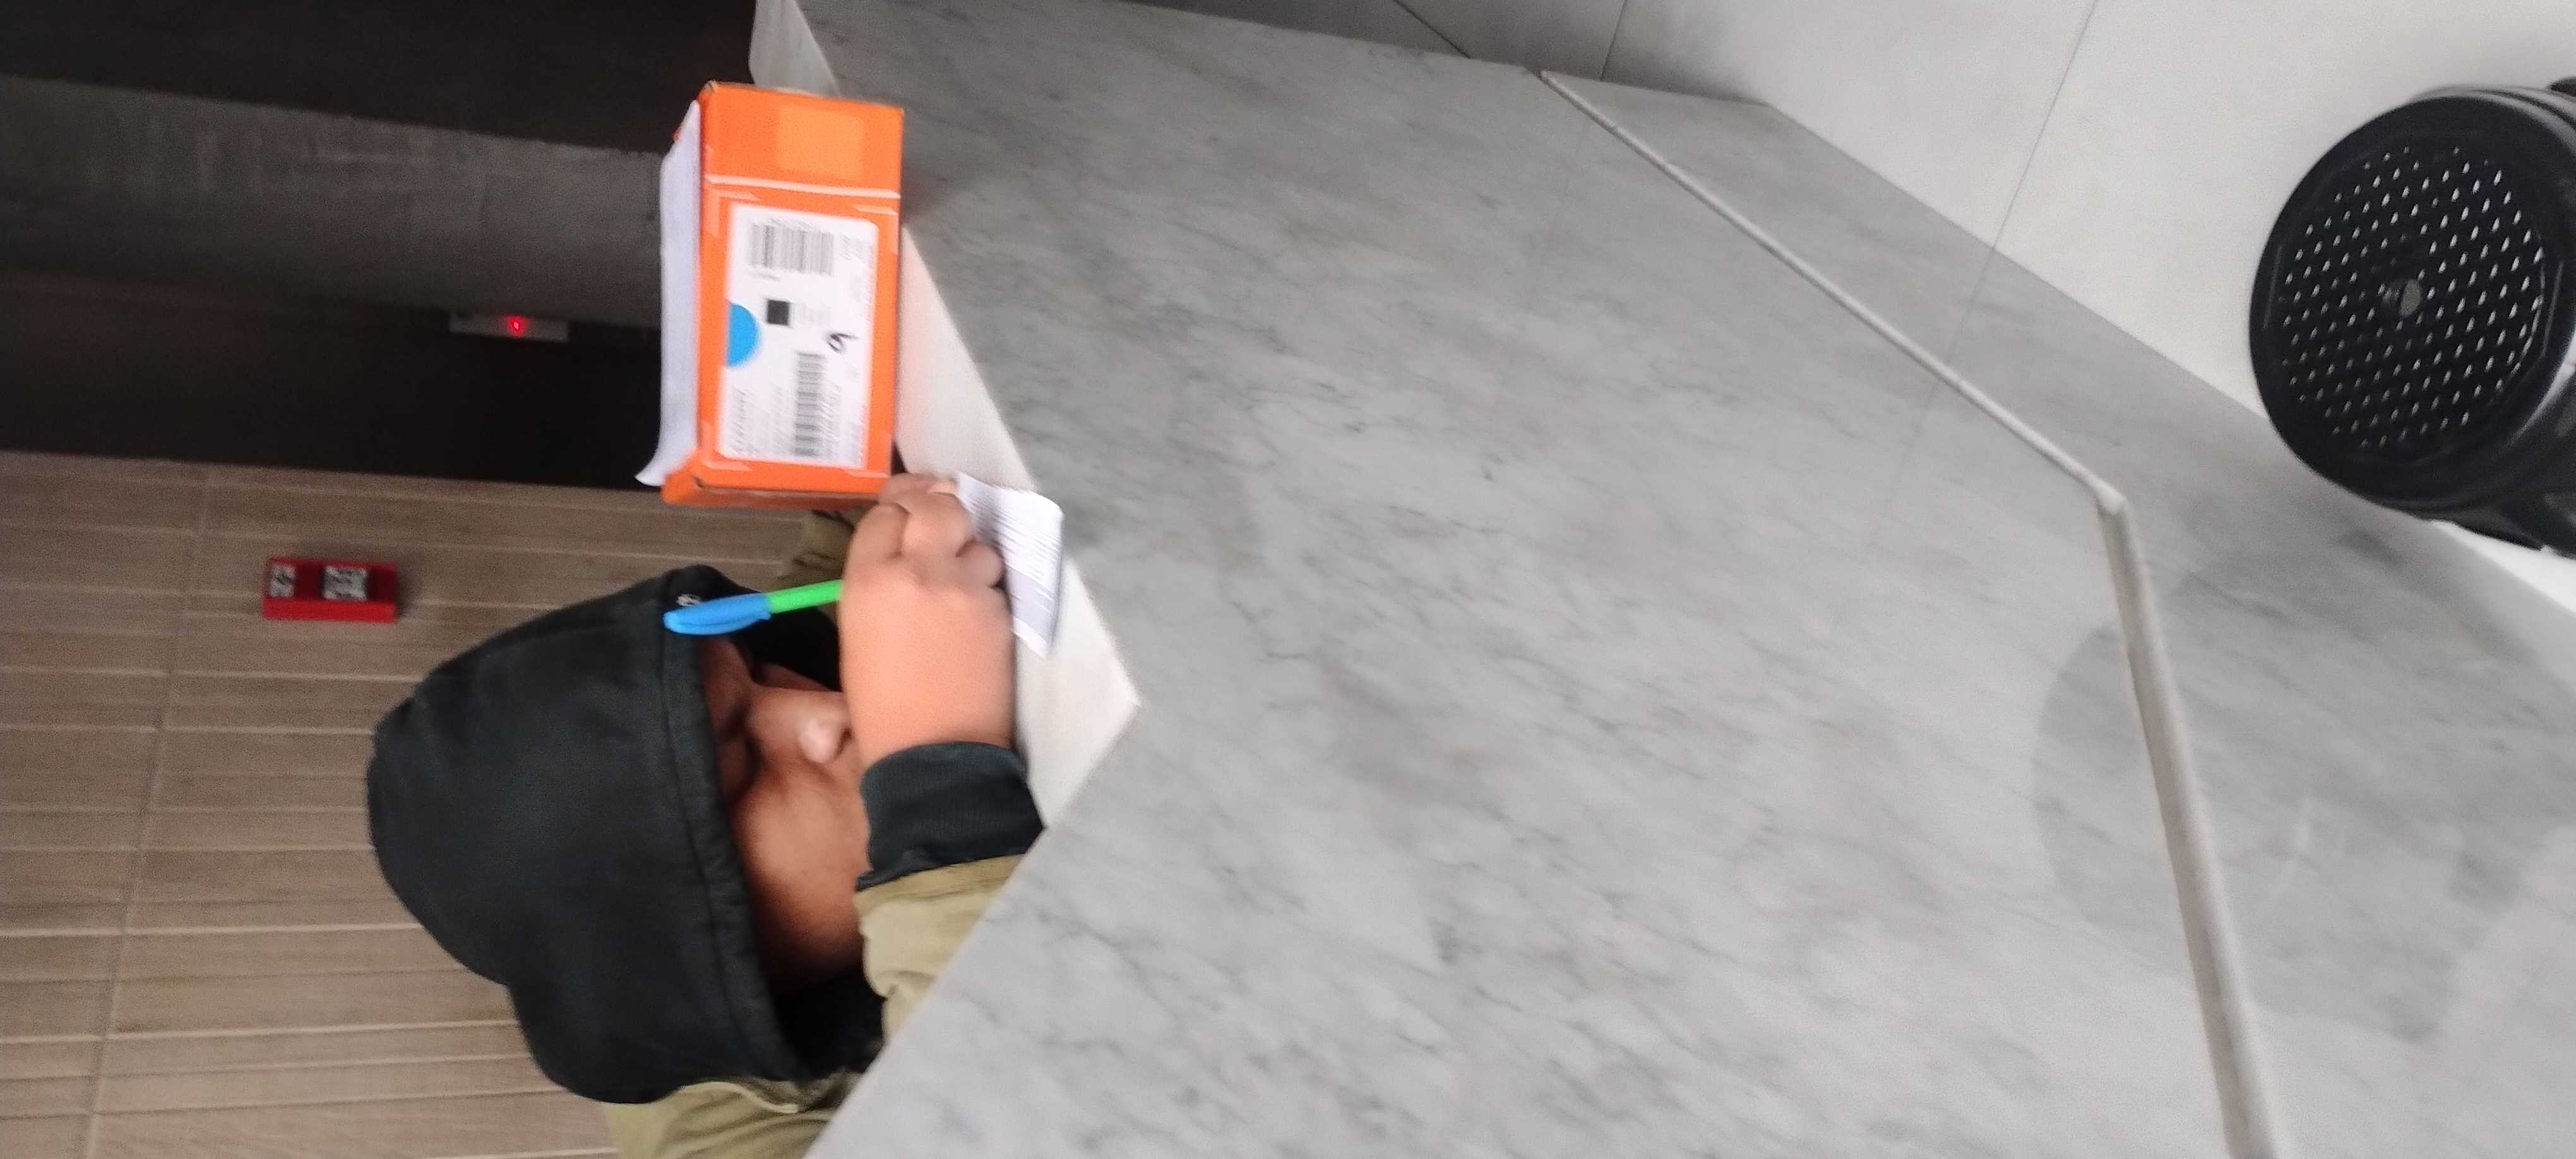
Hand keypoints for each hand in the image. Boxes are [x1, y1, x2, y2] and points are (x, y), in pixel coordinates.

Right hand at [839, 475, 1014, 770]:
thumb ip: (878, 580)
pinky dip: (987, 589)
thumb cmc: (880, 702)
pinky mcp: (999, 610)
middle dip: (940, 505)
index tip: (906, 517)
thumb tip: (902, 552)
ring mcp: (964, 588)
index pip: (887, 513)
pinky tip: (975, 616)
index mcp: (868, 579)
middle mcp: (917, 572)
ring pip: (978, 540)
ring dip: (971, 553)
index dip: (899, 511)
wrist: (931, 749)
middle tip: (940, 519)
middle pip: (937, 504)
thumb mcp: (858, 630)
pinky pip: (995, 580)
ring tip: (959, 583)